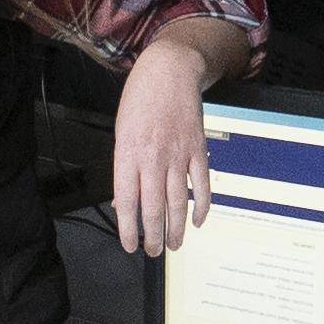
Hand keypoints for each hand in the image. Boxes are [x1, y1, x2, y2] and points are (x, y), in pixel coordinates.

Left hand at [112, 32, 218, 255]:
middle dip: (153, 236)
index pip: (127, 201)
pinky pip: (201, 185)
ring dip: (176, 229)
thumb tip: (125, 203)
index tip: (129, 245)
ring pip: (178, 202)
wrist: (169, 70)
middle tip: (153, 252)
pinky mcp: (198, 150)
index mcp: (129, 153)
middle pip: (154, 208)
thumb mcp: (122, 131)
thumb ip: (124, 169)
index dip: (129, 228)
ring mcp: (178, 155)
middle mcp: (153, 158)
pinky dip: (201, 206)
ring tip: (174, 245)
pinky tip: (197, 221)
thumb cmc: (141, 98)